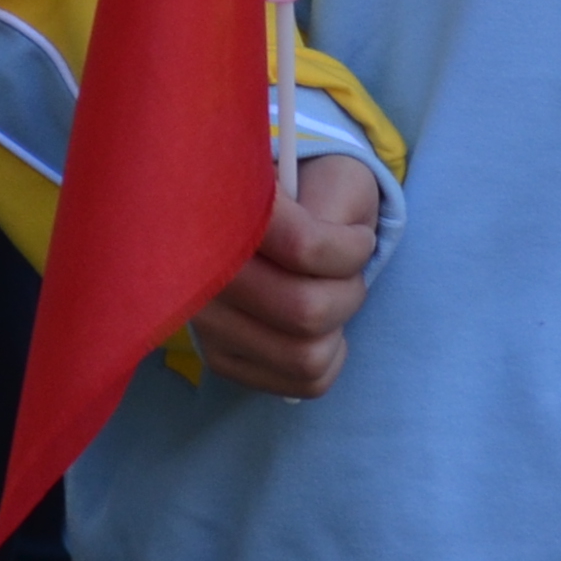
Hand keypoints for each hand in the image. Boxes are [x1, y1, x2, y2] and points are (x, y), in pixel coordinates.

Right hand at [188, 155, 380, 398]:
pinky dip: (328, 359)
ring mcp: (205, 320)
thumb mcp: (333, 178)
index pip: (304, 248)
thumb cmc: (314, 195)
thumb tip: (323, 247)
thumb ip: (333, 204)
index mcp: (225, 210)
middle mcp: (202, 271)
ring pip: (304, 355)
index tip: (357, 239)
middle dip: (349, 291)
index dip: (349, 250)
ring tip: (328, 296)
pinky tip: (317, 329)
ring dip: (338, 328)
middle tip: (346, 271)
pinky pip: (298, 383)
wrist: (271, 216)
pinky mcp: (217, 356)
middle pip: (307, 311)